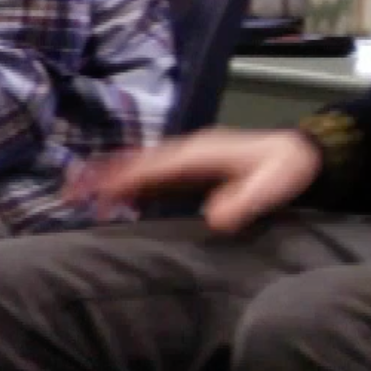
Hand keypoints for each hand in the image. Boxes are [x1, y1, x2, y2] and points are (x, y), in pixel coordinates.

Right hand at [70, 128, 320, 232]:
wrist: (303, 153)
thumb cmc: (286, 169)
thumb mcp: (271, 186)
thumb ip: (244, 201)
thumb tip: (214, 218)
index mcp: (197, 153)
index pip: (151, 167)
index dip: (122, 180)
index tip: (95, 195)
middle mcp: (185, 152)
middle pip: (134, 163)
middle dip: (100, 176)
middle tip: (67, 194)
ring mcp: (185, 159)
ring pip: (138, 167)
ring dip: (107, 178)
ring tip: (75, 194)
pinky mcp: (189, 169)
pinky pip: (150, 174)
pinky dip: (126, 182)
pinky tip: (111, 197)